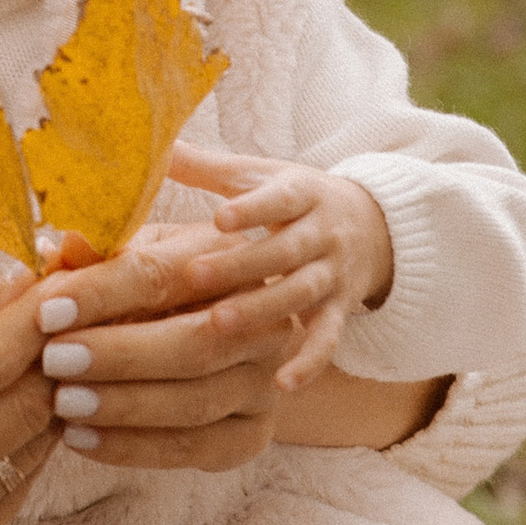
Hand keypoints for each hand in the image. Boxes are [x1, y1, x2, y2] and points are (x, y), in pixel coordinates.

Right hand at [0, 275, 54, 524]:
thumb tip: (22, 285)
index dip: (37, 316)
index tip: (70, 279)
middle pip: (25, 405)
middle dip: (54, 351)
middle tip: (70, 311)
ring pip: (34, 444)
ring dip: (49, 394)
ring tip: (49, 355)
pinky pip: (19, 483)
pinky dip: (25, 441)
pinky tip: (11, 413)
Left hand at [27, 228, 324, 474]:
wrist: (216, 339)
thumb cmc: (157, 289)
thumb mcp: (130, 259)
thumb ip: (93, 262)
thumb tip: (53, 249)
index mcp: (227, 260)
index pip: (162, 275)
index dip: (102, 294)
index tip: (46, 312)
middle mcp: (263, 320)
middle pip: (194, 342)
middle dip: (118, 354)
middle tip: (53, 361)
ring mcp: (264, 381)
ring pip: (196, 401)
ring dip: (123, 405)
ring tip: (62, 404)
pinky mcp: (253, 434)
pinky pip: (193, 449)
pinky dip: (132, 448)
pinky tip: (80, 439)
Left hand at [167, 143, 394, 391]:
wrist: (373, 226)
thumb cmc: (293, 199)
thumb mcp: (259, 176)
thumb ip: (206, 166)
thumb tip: (153, 141)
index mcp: (302, 195)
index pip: (280, 198)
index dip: (253, 209)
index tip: (219, 217)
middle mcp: (321, 235)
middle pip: (284, 250)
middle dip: (242, 265)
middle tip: (194, 277)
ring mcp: (332, 276)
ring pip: (300, 294)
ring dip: (262, 311)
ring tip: (218, 325)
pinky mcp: (339, 311)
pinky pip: (327, 339)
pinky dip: (309, 363)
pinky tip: (281, 383)